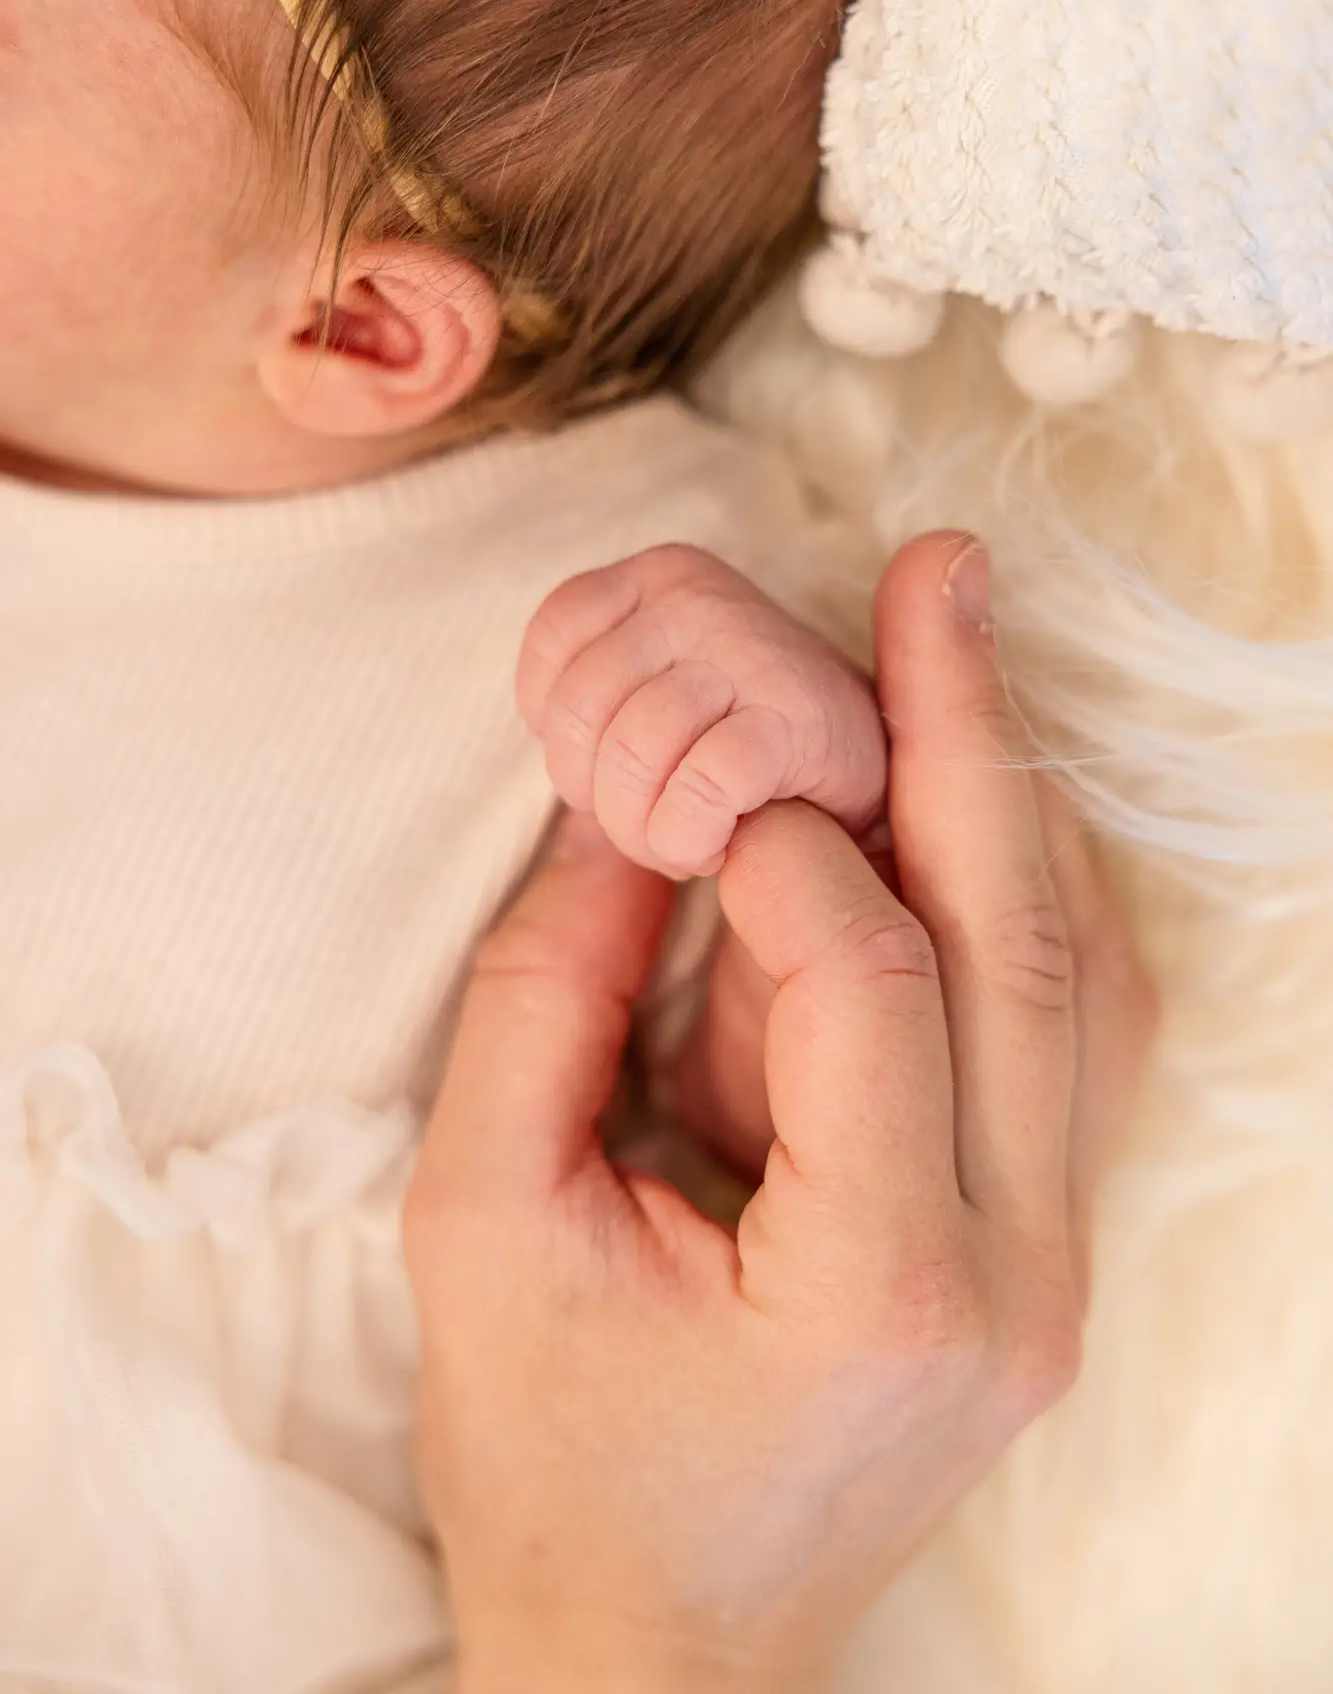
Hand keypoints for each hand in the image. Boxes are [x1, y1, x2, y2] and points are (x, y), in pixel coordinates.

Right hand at [407, 534, 1155, 1693]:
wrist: (660, 1647)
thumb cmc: (556, 1457)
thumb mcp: (486, 1219)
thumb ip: (548, 992)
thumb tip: (629, 804)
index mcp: (875, 1286)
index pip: (866, 983)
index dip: (778, 843)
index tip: (691, 781)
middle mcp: (1016, 1275)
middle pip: (1031, 950)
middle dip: (971, 734)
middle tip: (941, 574)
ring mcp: (1056, 1266)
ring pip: (1087, 978)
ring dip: (1012, 802)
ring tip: (957, 649)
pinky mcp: (1044, 1247)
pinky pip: (1072, 1032)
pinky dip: (1024, 896)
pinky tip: (973, 799)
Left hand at [517, 544, 886, 877]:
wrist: (877, 772)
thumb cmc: (750, 741)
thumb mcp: (659, 691)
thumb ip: (596, 705)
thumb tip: (548, 790)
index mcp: (660, 575)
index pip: (551, 644)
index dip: (566, 731)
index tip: (617, 767)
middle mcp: (699, 595)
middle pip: (579, 713)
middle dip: (604, 796)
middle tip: (658, 820)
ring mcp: (749, 648)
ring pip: (628, 757)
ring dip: (647, 831)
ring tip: (692, 835)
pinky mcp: (795, 719)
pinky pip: (695, 793)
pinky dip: (691, 840)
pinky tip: (723, 843)